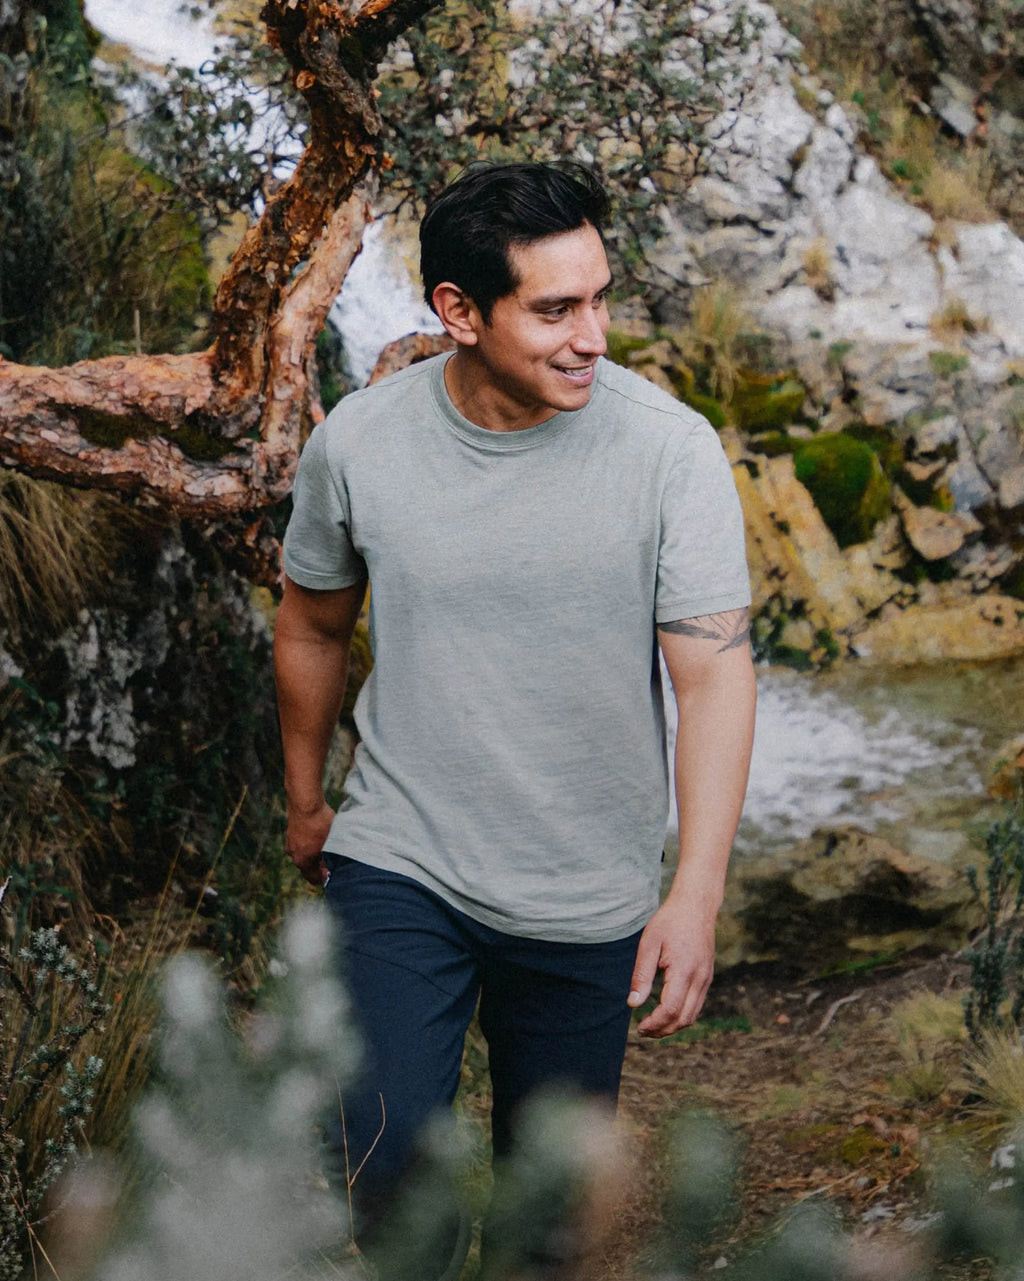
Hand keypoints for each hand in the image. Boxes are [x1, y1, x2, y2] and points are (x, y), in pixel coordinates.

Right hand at [285, 800, 335, 885]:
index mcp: (303, 861)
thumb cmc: (320, 823)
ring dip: (314, 853)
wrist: (305, 802)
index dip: (325, 878)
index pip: (313, 878)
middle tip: (332, 860)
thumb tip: (332, 866)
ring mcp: (290, 842)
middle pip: (307, 867)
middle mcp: (293, 854)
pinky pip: (301, 843)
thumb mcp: (330, 843)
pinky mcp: (291, 832)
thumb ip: (330, 858)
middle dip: (319, 866)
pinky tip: (318, 835)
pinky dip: (309, 844)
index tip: (333, 873)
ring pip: (303, 854)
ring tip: (326, 846)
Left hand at [626, 896, 716, 1037]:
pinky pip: (696, 1005)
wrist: (696, 906)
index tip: (639, 1026)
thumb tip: (633, 1004)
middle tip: (642, 1030)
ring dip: (673, 1026)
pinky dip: (682, 1015)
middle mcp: (700, 978)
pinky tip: (666, 1011)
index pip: (671, 1009)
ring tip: (652, 1025)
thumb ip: (642, 975)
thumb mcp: (649, 943)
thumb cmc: (669, 922)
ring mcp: (706, 979)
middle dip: (663, 1030)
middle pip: (684, 1019)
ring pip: (692, 1015)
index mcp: (684, 970)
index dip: (654, 1024)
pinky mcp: (707, 977)